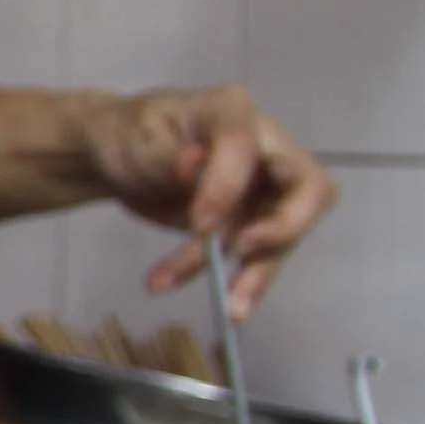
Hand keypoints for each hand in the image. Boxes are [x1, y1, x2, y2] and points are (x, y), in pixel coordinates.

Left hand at [80, 85, 333, 317]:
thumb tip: (192, 164)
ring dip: (254, 274)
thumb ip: (165, 154)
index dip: (229, 186)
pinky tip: (177, 286)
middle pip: (308, 189)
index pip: (248, 148)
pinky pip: (248, 258)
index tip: (199, 223)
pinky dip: (220, 279)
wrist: (116, 159)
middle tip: (244, 255)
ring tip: (230, 311)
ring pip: (281, 236)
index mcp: (233, 111)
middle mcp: (264, 148)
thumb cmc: (129, 135)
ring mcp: (262, 188)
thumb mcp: (137, 139)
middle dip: (284, 229)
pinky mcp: (249, 223)